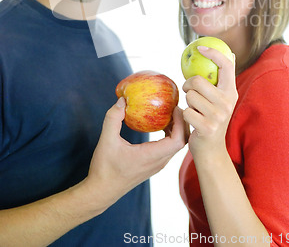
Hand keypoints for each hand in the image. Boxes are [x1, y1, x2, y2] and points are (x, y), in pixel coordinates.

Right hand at [84, 98, 185, 213]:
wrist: (101, 191)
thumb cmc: (104, 168)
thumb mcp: (106, 141)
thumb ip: (113, 119)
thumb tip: (122, 100)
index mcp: (151, 157)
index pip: (178, 141)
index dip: (181, 123)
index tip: (175, 108)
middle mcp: (158, 162)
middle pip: (182, 142)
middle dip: (182, 123)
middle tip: (174, 106)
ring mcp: (157, 165)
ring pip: (176, 146)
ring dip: (177, 129)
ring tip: (168, 112)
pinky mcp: (153, 165)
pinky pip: (168, 148)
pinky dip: (170, 135)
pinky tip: (159, 124)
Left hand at [182, 46, 236, 160]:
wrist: (211, 151)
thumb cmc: (211, 120)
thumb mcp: (220, 100)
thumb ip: (223, 80)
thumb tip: (231, 53)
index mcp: (231, 93)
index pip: (226, 65)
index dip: (214, 53)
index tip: (200, 48)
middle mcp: (227, 103)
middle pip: (198, 81)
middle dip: (188, 85)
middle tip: (188, 91)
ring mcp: (218, 116)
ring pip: (190, 96)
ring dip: (187, 102)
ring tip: (194, 110)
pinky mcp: (207, 127)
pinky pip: (185, 111)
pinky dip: (183, 116)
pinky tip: (191, 122)